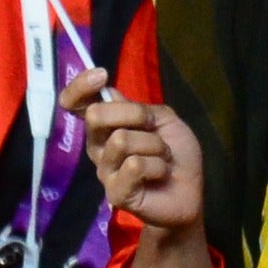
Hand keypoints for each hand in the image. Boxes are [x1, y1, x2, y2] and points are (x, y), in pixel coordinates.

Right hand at [80, 89, 205, 231]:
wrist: (190, 193)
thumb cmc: (175, 155)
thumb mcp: (164, 120)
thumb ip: (139, 107)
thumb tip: (109, 94)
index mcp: (106, 125)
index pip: (77, 103)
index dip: (80, 86)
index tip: (101, 75)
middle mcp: (98, 145)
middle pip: (96, 115)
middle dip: (134, 115)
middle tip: (154, 130)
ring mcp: (104, 170)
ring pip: (121, 140)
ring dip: (155, 146)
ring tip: (163, 159)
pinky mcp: (115, 192)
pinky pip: (134, 166)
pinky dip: (157, 167)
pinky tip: (160, 175)